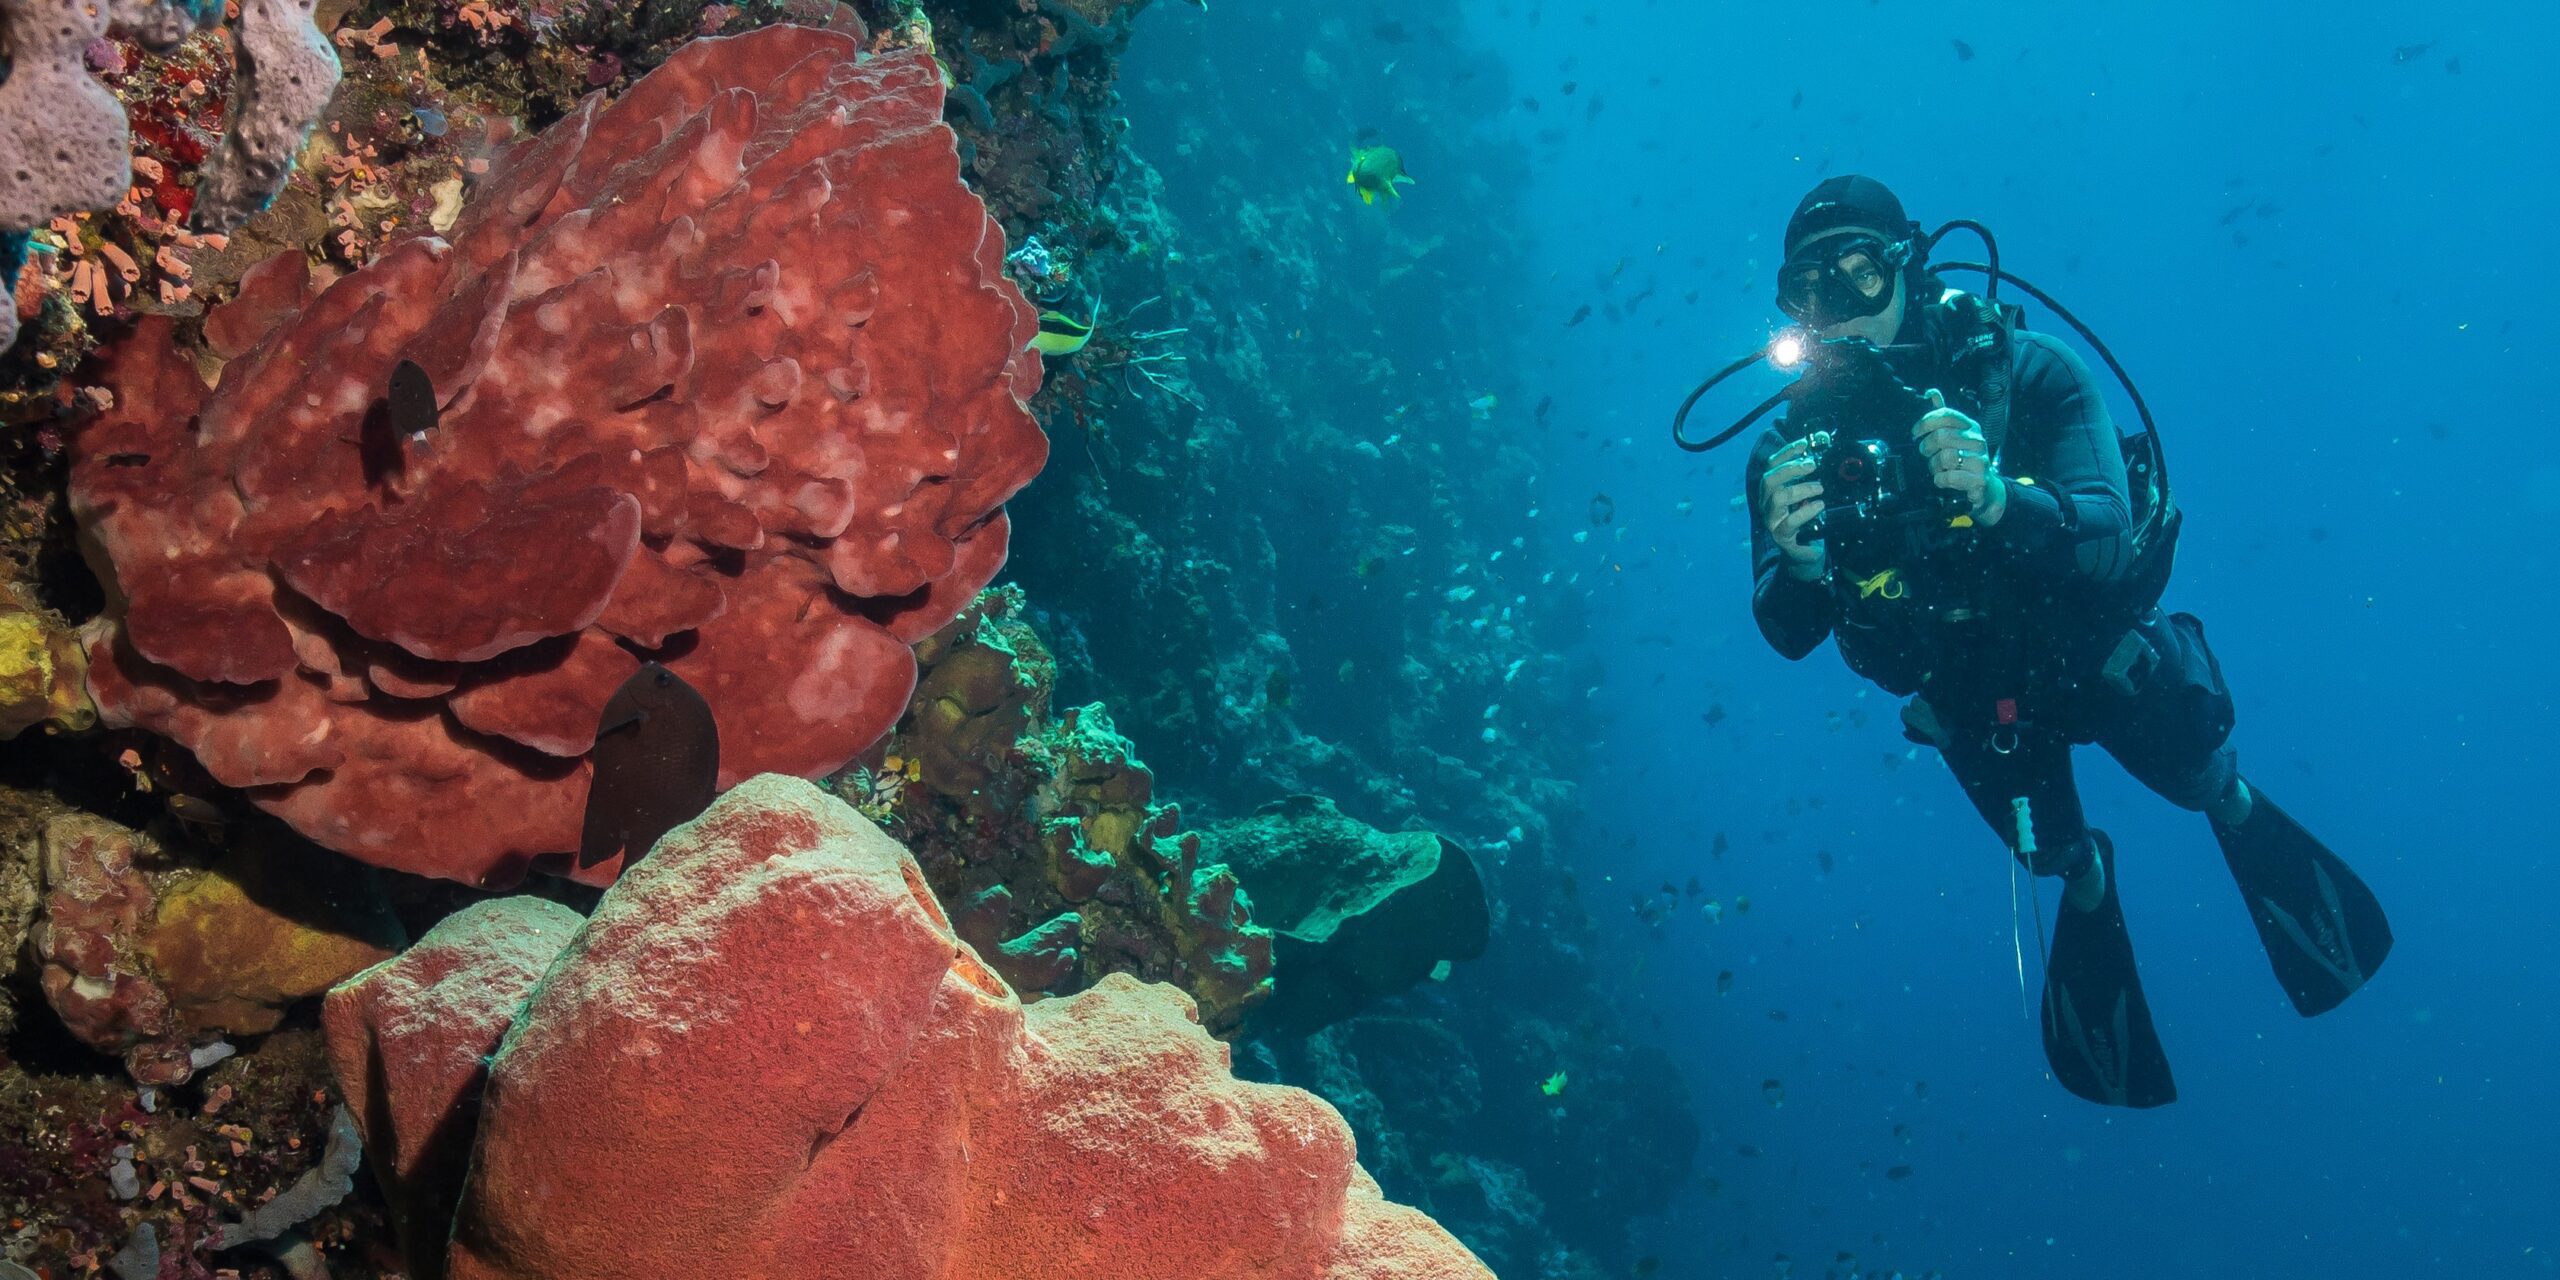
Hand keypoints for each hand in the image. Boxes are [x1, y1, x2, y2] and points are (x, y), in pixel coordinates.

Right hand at [1760, 435, 1827, 580]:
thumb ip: (1811, 478)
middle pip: (1769, 479)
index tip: (1804, 444)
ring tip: (1820, 487)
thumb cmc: (1806, 521)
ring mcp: (1772, 520)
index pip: (1772, 465)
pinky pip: (1791, 521)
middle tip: (1812, 465)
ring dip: (1801, 488)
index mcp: (1772, 490)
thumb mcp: (1808, 496)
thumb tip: (1822, 453)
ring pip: (1778, 498)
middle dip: (1791, 468)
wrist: (1805, 552)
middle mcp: (1767, 503)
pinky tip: (1819, 506)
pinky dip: (1806, 511)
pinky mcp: (1782, 536)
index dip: (1786, 452)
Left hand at [1912, 389, 2005, 525]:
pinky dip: (1941, 480)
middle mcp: (1978, 441)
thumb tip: (1931, 392)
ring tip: (1939, 469)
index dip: (1926, 422)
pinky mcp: (1979, 480)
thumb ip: (1943, 414)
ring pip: (1944, 457)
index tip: (1915, 432)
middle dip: (1927, 448)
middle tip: (1928, 454)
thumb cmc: (1965, 458)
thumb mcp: (1956, 434)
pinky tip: (1945, 479)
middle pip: (1941, 436)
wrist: (1985, 486)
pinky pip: (1949, 477)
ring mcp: (1980, 460)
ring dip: (1934, 466)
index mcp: (1970, 427)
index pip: (1946, 414)